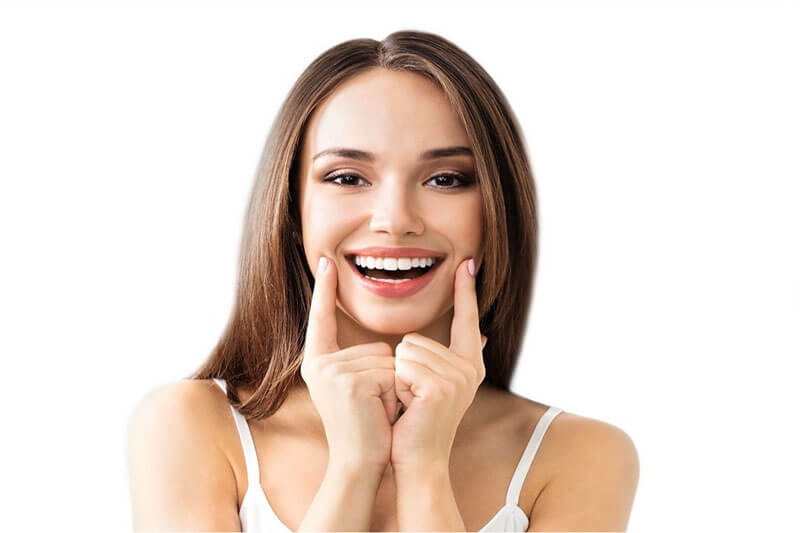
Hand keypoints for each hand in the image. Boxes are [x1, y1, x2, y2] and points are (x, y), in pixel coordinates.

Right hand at [300, 256, 398, 471]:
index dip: (324, 290)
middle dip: (387, 376)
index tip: (325, 261)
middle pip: (376, 346)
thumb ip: (367, 360)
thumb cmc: (365, 425)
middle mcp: (319, 363)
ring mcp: (332, 371)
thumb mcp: (359, 386)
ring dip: (393, 386)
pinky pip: (391, 371)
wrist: (359, 461)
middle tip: (373, 405)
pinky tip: (378, 412)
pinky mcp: (349, 381)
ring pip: (387, 359)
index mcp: (318, 361)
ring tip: (376, 409)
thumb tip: (402, 342)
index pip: (322, 318)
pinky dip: (394, 393)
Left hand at [390, 257, 486, 469]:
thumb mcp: (437, 385)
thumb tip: (482, 332)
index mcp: (470, 365)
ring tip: (411, 404)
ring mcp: (457, 378)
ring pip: (405, 350)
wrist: (417, 460)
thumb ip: (452, 357)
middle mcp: (469, 369)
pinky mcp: (439, 387)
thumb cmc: (418, 423)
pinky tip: (409, 407)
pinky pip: (402, 365)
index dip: (466, 291)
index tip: (467, 261)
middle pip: (416, 339)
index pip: (467, 319)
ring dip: (398, 378)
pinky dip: (397, 386)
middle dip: (403, 367)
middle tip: (414, 399)